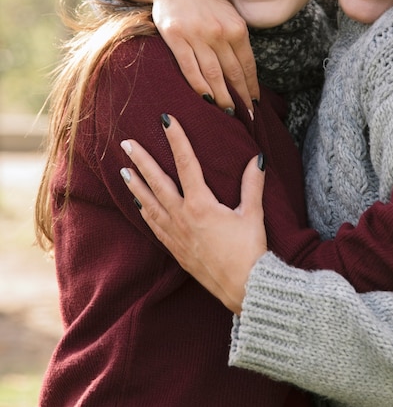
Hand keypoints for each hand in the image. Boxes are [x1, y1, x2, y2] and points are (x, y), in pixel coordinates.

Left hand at [120, 115, 267, 313]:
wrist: (242, 286)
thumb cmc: (249, 251)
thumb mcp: (253, 215)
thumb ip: (252, 185)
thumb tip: (256, 160)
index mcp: (202, 205)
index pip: (186, 163)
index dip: (177, 140)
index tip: (166, 121)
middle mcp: (182, 217)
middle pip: (157, 182)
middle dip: (141, 160)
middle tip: (126, 143)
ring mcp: (175, 234)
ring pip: (149, 204)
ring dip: (136, 185)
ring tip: (123, 171)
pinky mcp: (175, 249)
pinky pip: (153, 225)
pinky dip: (144, 211)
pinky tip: (138, 204)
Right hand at [149, 0, 259, 112]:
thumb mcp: (229, 11)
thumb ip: (237, 35)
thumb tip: (246, 69)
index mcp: (236, 26)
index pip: (247, 64)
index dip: (252, 87)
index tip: (256, 104)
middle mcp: (219, 32)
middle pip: (233, 73)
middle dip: (241, 98)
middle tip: (247, 117)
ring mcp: (197, 34)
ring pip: (213, 75)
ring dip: (222, 98)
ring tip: (228, 114)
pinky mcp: (175, 37)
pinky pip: (189, 68)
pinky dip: (199, 87)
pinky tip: (206, 100)